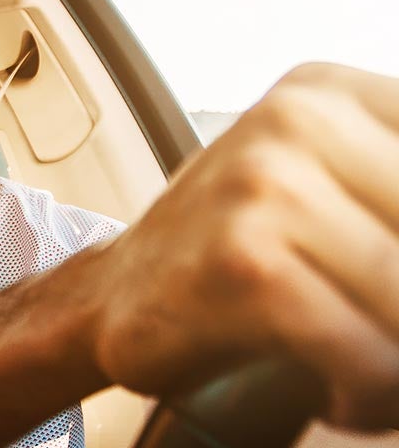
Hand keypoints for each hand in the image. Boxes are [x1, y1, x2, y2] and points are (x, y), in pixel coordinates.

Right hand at [89, 63, 398, 426]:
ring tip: (378, 374)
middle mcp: (299, 121)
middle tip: (390, 335)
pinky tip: (346, 394)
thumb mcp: (324, 185)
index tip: (389, 277)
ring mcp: (266, 185)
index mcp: (331, 93)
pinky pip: (365, 347)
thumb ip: (386, 190)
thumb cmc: (235, 253)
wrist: (114, 298)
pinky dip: (369, 391)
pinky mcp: (244, 261)